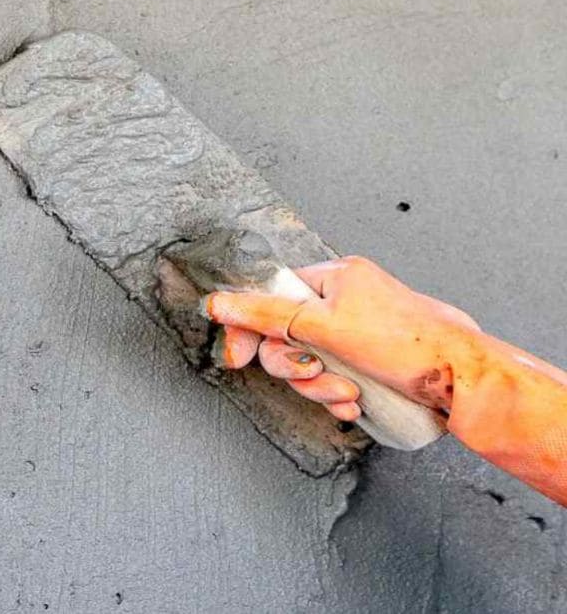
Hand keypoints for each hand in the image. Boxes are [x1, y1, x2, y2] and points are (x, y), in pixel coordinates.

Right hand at [202, 256, 479, 421]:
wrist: (461, 381)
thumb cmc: (408, 344)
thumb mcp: (325, 325)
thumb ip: (267, 314)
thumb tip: (220, 303)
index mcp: (334, 278)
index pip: (271, 297)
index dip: (251, 329)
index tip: (239, 357)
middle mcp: (344, 302)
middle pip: (285, 337)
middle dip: (297, 367)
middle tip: (314, 373)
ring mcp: (355, 335)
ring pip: (308, 364)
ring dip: (320, 387)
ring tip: (347, 393)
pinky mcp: (366, 364)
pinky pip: (331, 380)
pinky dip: (337, 396)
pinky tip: (354, 403)